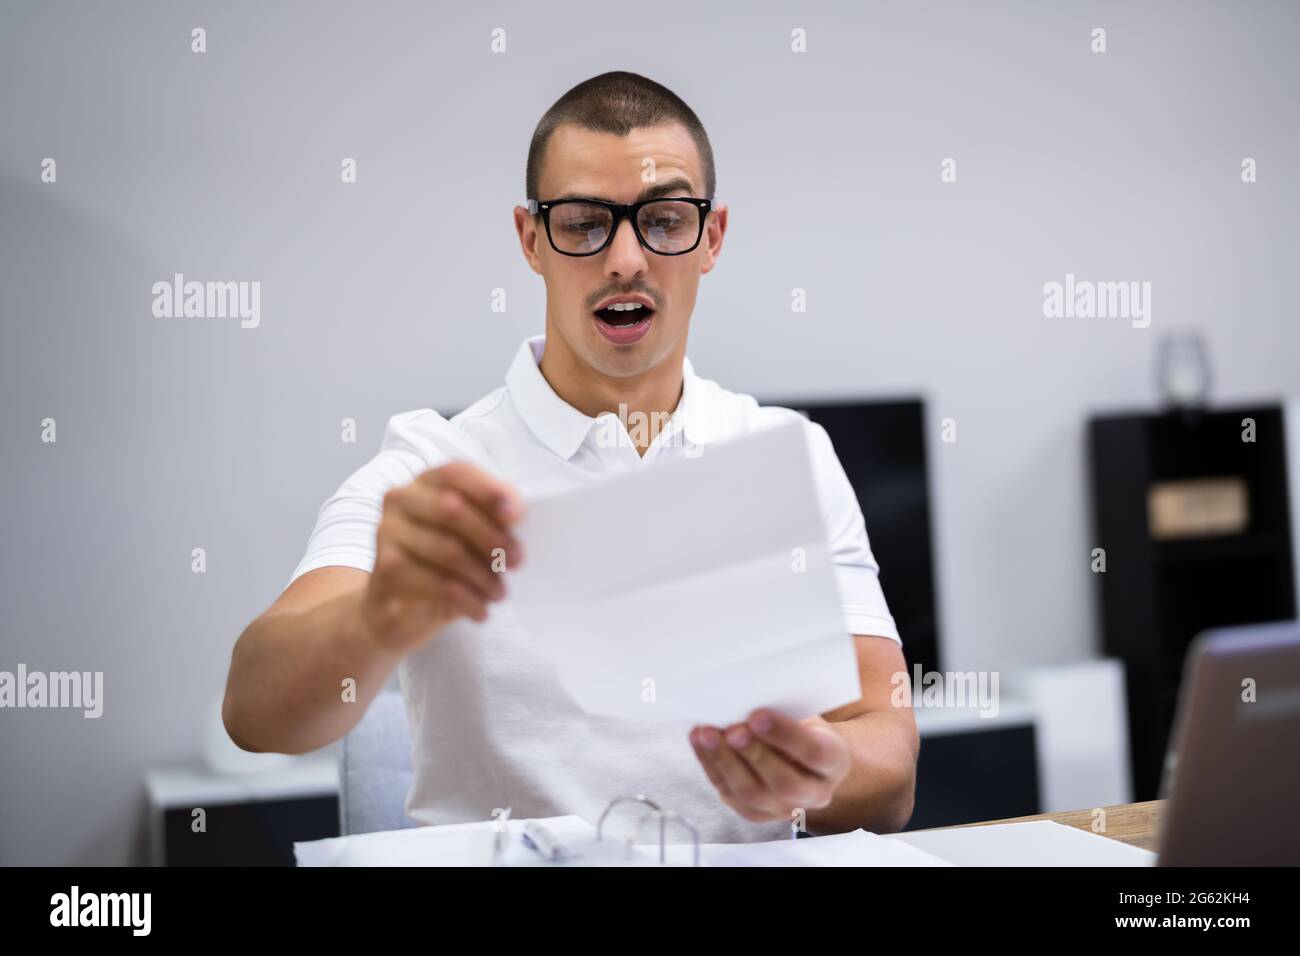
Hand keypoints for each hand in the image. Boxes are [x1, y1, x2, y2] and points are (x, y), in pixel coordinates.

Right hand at [361, 461, 524, 652]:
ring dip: (484, 576)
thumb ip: (491, 516)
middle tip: (516, 562)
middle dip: (492, 538)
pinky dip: (468, 600)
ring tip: (499, 593)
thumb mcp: (468, 535)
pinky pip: (438, 584)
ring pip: (448, 551)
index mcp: (424, 483)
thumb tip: (514, 512)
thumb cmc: (440, 562)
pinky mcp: (385, 572)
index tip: (517, 517)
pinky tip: (480, 610)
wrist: (392, 606)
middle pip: (453, 509)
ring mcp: (387, 535)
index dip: (489, 490)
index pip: (456, 473)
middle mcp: (399, 501)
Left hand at [689, 709, 850, 827]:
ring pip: (752, 794)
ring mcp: (784, 809)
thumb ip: (786, 709)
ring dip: (725, 761)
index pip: (814, 753)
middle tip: (732, 730)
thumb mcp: (807, 714)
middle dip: (754, 754)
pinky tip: (700, 742)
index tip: (758, 714)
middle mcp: (815, 794)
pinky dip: (711, 765)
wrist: (806, 758)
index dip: (785, 735)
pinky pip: (730, 793)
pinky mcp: (756, 813)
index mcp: (835, 763)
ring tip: (707, 734)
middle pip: (783, 783)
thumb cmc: (804, 727)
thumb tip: (747, 694)